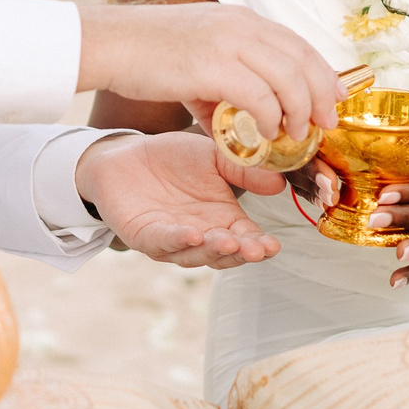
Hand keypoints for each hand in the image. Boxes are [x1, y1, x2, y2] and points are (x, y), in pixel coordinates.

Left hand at [75, 132, 285, 269]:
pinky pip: (163, 242)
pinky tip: (193, 235)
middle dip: (241, 253)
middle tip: (256, 250)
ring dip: (213, 250)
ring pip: (195, 255)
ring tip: (230, 242)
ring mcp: (172, 241)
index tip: (273, 245)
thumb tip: (279, 182)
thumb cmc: (174, 158)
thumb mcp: (214, 158)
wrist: (128, 153)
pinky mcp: (145, 236)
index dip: (260, 245)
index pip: (246, 240)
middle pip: (224, 254)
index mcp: (223, 220)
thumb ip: (243, 170)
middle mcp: (201, 236)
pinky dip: (178, 240)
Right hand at [78, 3, 341, 146]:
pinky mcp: (212, 66)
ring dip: (299, 109)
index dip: (323, 71)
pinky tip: (268, 133)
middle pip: (302, 58)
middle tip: (327, 122)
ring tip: (297, 134)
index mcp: (241, 19)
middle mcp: (241, 25)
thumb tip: (245, 121)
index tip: (336, 97)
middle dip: (322, 93)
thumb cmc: (149, 53)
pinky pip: (258, 95)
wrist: (111, 43)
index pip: (297, 43)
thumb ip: (226, 86)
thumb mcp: (199, 59)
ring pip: (287, 77)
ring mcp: (228, 43)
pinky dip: (270, 116)